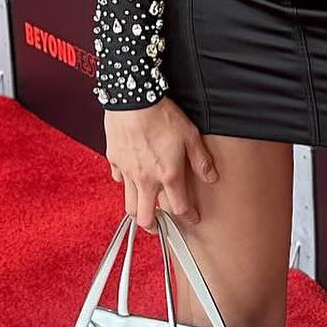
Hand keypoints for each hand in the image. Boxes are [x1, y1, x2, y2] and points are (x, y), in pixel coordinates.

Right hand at [104, 97, 219, 233]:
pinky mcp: (114, 160)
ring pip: (129, 204)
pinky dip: (124, 184)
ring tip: (143, 211)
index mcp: (168, 174)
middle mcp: (146, 179)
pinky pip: (118, 180)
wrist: (133, 98)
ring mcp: (128, 172)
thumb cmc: (161, 115)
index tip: (192, 218)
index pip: (180, 207)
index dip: (189, 217)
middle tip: (159, 227)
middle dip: (154, 227)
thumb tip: (211, 177)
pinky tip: (129, 179)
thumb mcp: (190, 135)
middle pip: (146, 217)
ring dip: (137, 212)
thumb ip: (200, 160)